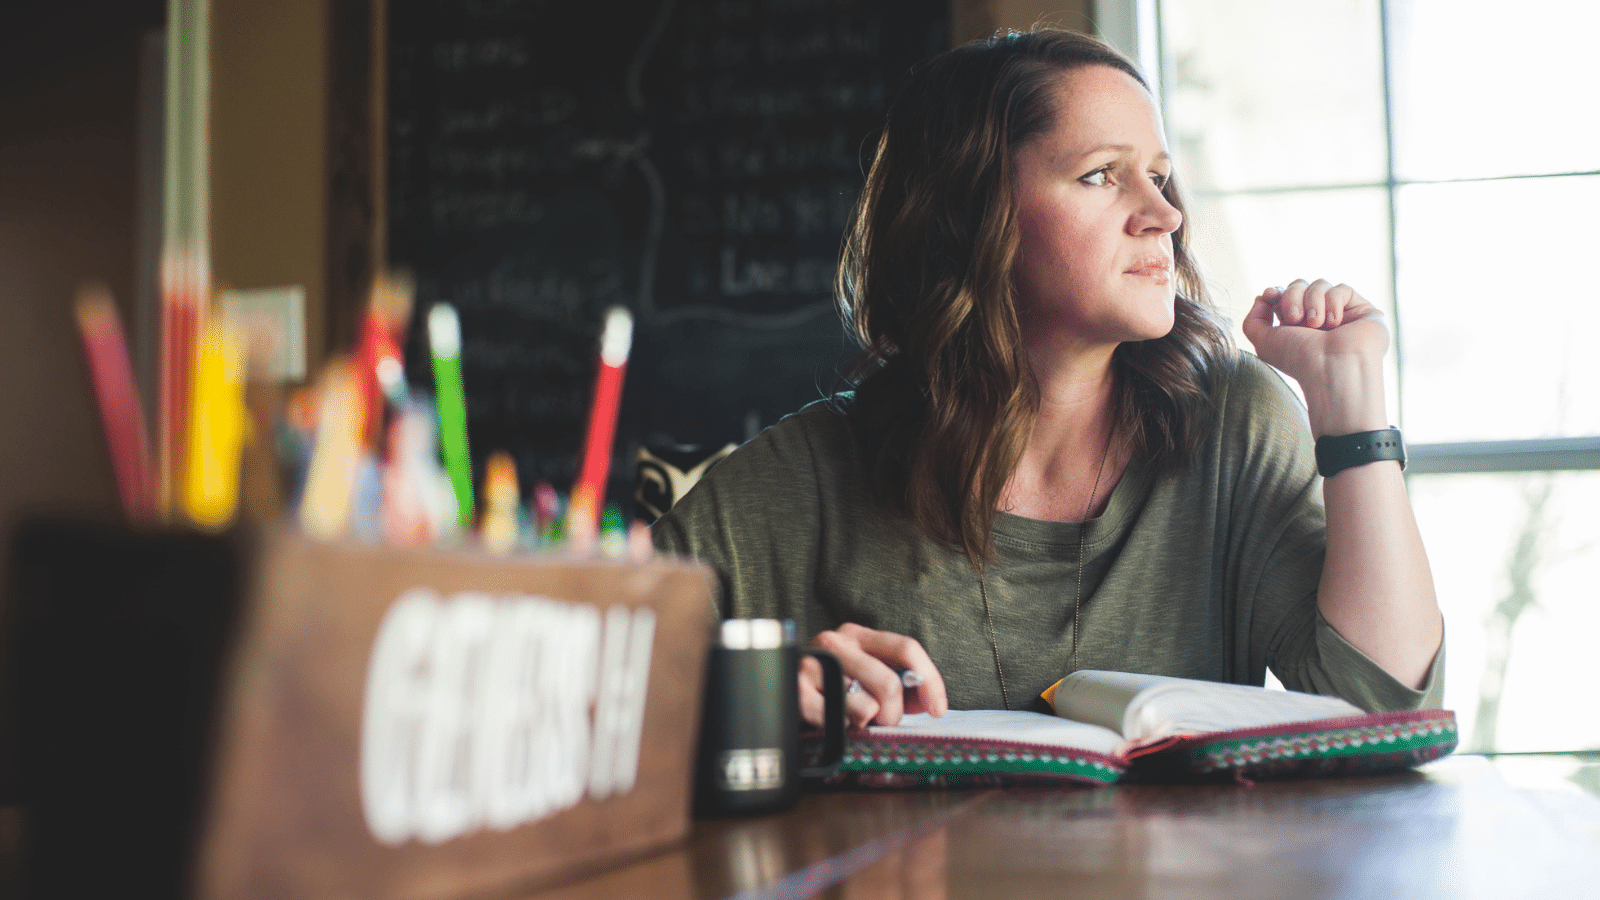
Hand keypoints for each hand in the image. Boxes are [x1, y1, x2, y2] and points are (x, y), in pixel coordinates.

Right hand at [799, 623, 948, 727]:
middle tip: (881, 723)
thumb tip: (929, 702)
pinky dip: (842, 730)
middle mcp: (835, 642)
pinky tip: (833, 724)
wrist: (773, 694)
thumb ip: (900, 687)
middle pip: (890, 685)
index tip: (938, 710)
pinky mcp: (797, 690)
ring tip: (849, 720)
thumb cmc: (828, 691)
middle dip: (893, 716)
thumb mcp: (865, 679)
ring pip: (866, 708)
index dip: (930, 681)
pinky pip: (837, 720)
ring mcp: (814, 664)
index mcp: (857, 635)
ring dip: (864, 724)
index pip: (906, 648)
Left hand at [1242, 279, 1389, 435]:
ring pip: (1320, 284)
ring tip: (1316, 325)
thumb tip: (1262, 299)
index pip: (1284, 295)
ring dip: (1312, 301)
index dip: (1276, 292)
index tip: (1271, 295)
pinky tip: (1334, 323)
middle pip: (1299, 285)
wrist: (1332, 367)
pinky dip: (1333, 302)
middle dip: (1292, 297)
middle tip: (1295, 319)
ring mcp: (1340, 313)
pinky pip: (1342, 289)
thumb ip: (1253, 320)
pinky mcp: (1362, 310)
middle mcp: (1318, 319)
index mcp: (1296, 326)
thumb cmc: (1298, 358)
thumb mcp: (1264, 342)